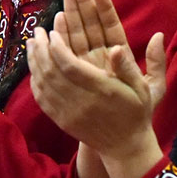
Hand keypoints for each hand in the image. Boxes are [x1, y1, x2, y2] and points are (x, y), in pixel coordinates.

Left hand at [25, 0, 165, 177]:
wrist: (125, 147)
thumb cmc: (136, 113)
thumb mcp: (145, 88)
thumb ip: (130, 67)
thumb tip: (118, 47)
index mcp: (102, 90)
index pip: (71, 66)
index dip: (58, 47)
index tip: (53, 31)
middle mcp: (81, 102)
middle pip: (52, 72)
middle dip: (42, 49)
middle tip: (38, 30)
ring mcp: (68, 113)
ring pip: (43, 83)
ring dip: (34, 60)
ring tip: (32, 41)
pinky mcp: (60, 121)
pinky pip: (41, 97)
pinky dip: (34, 79)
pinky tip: (34, 65)